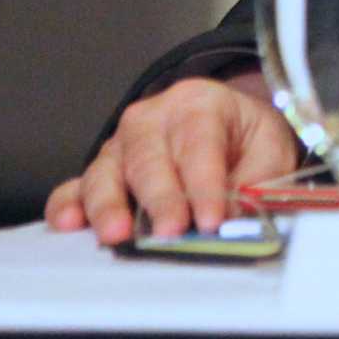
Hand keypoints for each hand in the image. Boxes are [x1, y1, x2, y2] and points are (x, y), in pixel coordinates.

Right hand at [46, 71, 296, 244]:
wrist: (226, 125)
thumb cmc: (244, 137)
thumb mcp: (269, 148)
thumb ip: (256, 182)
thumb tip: (238, 219)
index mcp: (199, 105)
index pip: (200, 145)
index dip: (205, 185)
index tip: (212, 220)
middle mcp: (152, 121)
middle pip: (149, 160)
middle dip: (160, 200)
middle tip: (170, 233)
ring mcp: (120, 146)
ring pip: (106, 173)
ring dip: (109, 206)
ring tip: (116, 234)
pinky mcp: (101, 171)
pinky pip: (76, 187)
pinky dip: (69, 206)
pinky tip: (69, 223)